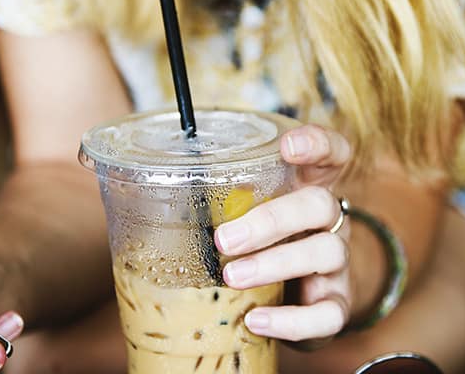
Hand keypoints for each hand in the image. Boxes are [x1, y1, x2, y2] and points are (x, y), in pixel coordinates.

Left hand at [214, 124, 352, 345]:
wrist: (302, 297)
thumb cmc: (263, 243)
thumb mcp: (246, 214)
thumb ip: (214, 199)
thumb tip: (127, 190)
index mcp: (308, 188)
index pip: (331, 153)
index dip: (317, 144)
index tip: (287, 146)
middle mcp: (329, 221)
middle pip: (319, 204)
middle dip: (271, 219)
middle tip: (224, 238)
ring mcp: (337, 264)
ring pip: (326, 253)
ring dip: (275, 264)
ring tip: (232, 277)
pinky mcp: (336, 304)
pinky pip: (328, 314)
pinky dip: (291, 319)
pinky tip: (256, 320)